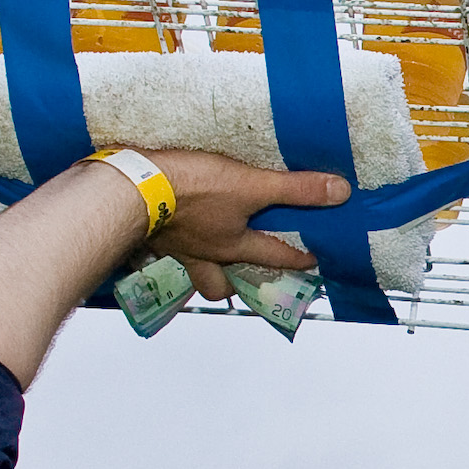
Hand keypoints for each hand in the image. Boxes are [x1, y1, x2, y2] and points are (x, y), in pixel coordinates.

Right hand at [137, 149, 350, 300]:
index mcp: (231, 245)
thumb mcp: (249, 184)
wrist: (129, 189)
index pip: (273, 255)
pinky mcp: (147, 235)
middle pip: (222, 284)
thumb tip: (339, 192)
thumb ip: (293, 189)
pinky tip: (168, 237)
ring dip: (205, 273)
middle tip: (250, 275)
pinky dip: (169, 249)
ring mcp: (173, 248)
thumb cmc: (190, 189)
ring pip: (193, 274)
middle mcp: (204, 255)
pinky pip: (162, 252)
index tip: (312, 261)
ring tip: (212, 262)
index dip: (297, 258)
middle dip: (239, 284)